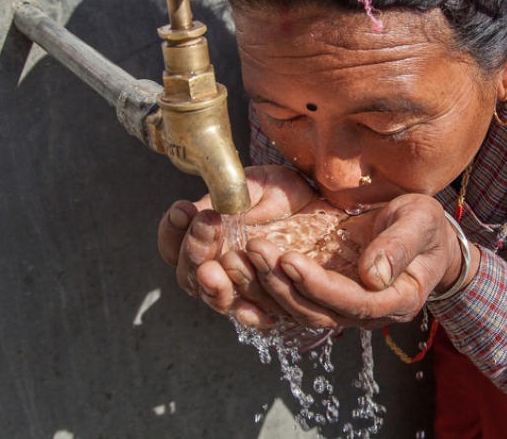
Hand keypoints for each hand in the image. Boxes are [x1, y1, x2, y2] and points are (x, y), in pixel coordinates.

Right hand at [157, 165, 320, 325]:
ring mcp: (248, 293)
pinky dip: (254, 314)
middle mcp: (222, 272)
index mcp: (210, 242)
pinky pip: (260, 319)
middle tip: (208, 223)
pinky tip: (257, 309)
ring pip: (222, 301)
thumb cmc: (293, 199)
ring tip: (231, 259)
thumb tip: (202, 207)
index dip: (172, 232)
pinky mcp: (280, 308)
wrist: (334, 211)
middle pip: (192, 278)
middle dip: (196, 251)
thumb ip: (230, 196)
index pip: (175, 247)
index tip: (183, 209)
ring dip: (222, 281)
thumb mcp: (260, 187)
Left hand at [249, 194, 477, 329]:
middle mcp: (366, 312)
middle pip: (318, 312)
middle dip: (283, 285)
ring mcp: (343, 307)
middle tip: (255, 251)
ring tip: (241, 256)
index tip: (289, 260)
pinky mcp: (324, 296)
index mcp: (396, 299)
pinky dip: (261, 290)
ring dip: (266, 287)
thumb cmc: (426, 227)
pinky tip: (238, 271)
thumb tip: (373, 274)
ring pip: (297, 311)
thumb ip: (399, 246)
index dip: (319, 286)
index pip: (354, 302)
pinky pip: (289, 301)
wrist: (423, 236)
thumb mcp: (421, 223)